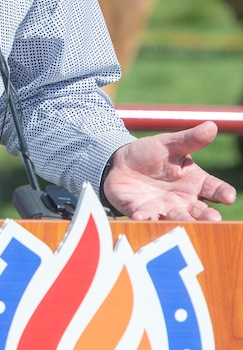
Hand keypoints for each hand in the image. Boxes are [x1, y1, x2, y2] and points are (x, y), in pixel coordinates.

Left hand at [102, 121, 235, 222]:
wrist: (120, 162)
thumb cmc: (151, 154)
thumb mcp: (169, 144)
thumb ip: (189, 139)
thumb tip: (212, 126)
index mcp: (195, 182)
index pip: (214, 189)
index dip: (223, 193)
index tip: (229, 196)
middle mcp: (183, 200)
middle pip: (200, 211)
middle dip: (207, 216)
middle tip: (213, 219)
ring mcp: (163, 208)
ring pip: (175, 218)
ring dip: (179, 221)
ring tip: (182, 223)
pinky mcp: (141, 212)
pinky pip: (144, 216)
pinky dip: (143, 217)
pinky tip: (141, 216)